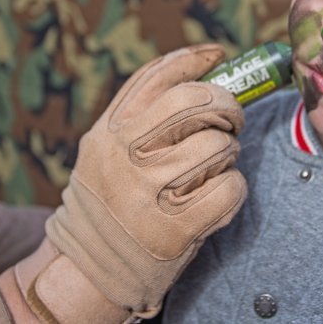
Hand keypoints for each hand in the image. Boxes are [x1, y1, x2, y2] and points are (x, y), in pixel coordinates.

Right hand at [26, 44, 246, 320]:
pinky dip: (235, 188)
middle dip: (226, 104)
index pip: (156, 76)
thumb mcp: (105, 151)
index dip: (194, 58)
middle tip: (231, 120)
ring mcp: (146, 195)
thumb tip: (204, 70)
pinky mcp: (173, 230)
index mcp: (108, 132)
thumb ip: (140, 116)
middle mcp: (123, 158)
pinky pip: (229, 189)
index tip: (218, 55)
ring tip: (219, 162)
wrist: (88, 268)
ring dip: (230, 151)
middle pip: (194, 101)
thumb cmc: (110, 199)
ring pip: (217, 145)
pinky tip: (219, 193)